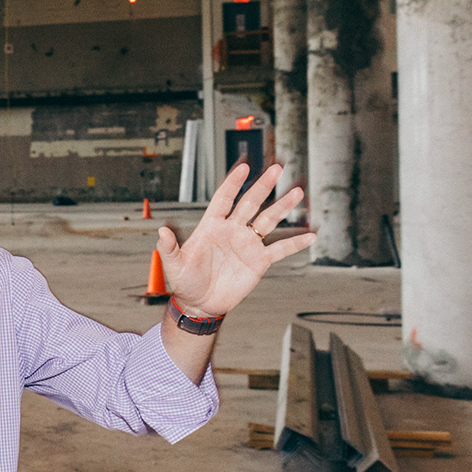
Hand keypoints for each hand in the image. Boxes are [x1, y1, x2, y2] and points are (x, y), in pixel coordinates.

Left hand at [158, 162, 313, 317]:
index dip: (233, 183)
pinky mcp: (259, 261)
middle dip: (263, 186)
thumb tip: (161, 231)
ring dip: (283, 207)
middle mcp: (232, 230)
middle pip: (250, 203)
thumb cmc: (185, 282)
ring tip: (297, 193)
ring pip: (268, 220)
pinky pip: (280, 249)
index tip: (243, 167)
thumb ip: (169, 247)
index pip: (224, 199)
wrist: (201, 304)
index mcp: (211, 226)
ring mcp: (247, 244)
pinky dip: (295, 243)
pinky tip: (310, 236)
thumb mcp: (174, 265)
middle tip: (277, 169)